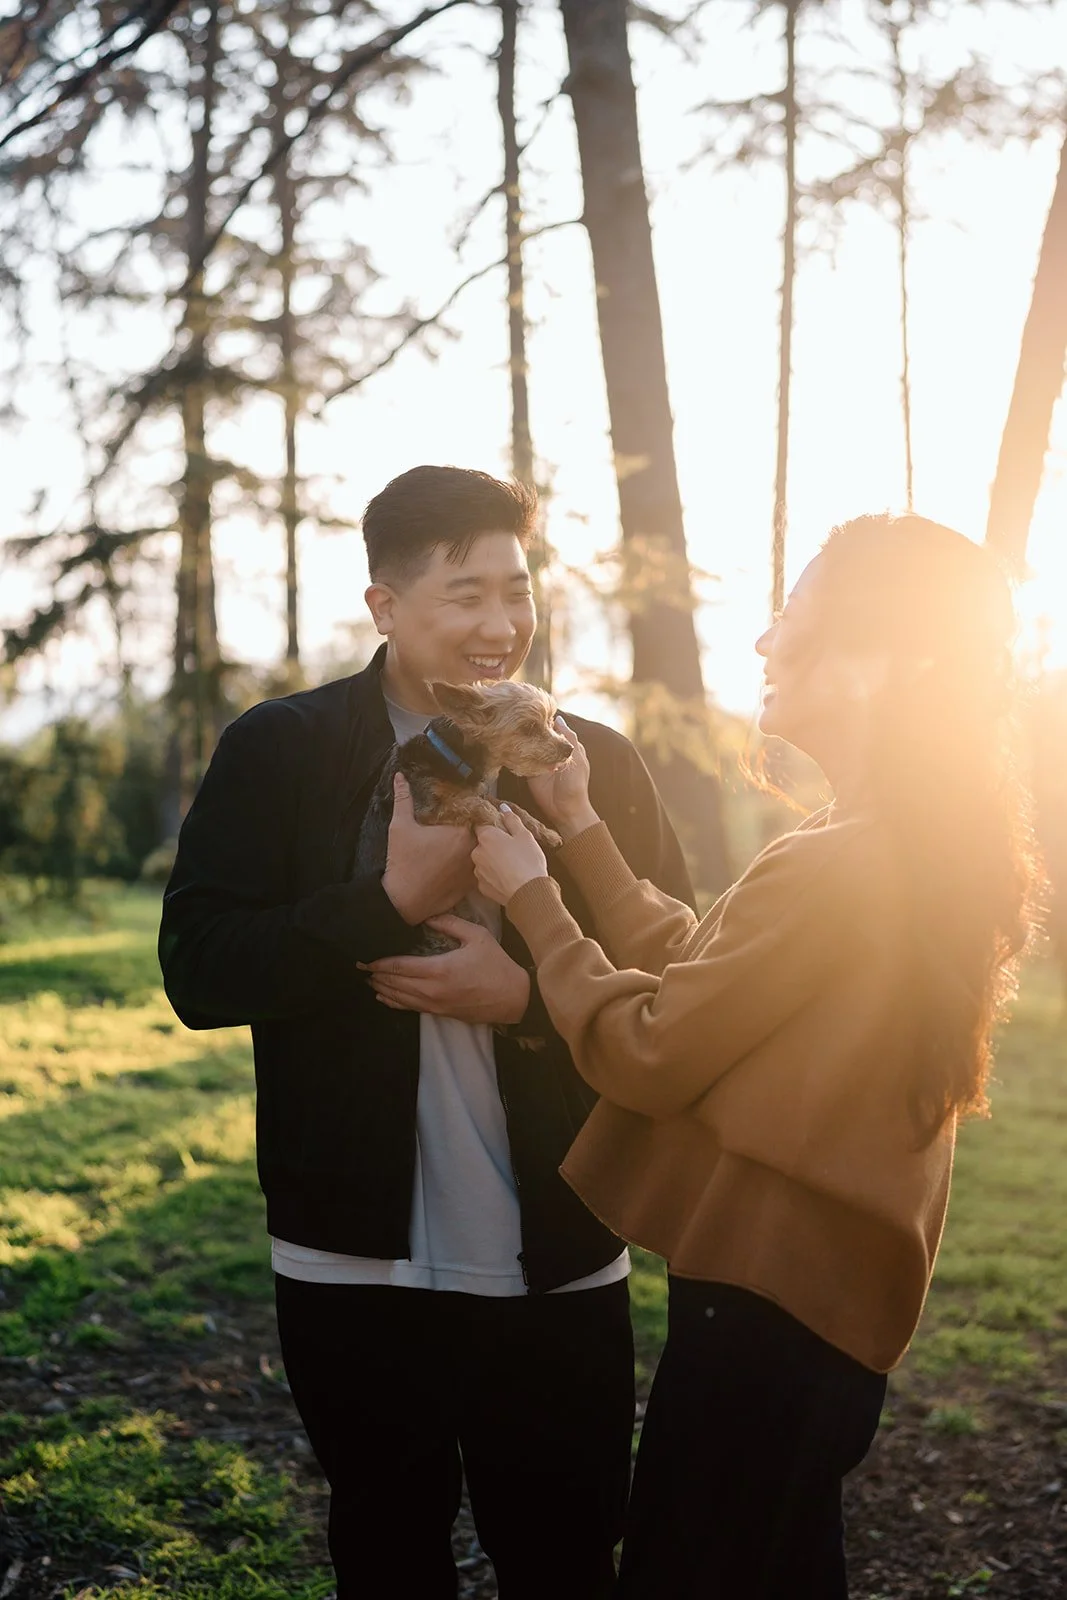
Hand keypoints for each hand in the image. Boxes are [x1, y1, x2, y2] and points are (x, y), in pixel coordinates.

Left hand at [360, 914, 529, 1023]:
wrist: (513, 999)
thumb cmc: (497, 966)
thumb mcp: (477, 936)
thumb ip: (450, 924)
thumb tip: (427, 917)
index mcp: (439, 970)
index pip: (399, 966)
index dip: (380, 963)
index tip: (365, 957)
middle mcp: (431, 990)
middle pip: (394, 983)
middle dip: (375, 975)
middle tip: (359, 966)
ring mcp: (434, 1004)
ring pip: (399, 997)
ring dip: (381, 988)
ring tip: (368, 979)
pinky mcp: (439, 1013)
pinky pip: (409, 1008)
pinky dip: (393, 1002)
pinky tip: (383, 997)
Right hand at [382, 773, 475, 924]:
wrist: (403, 899)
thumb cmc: (402, 861)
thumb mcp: (400, 826)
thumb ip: (403, 798)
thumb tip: (399, 776)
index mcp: (461, 832)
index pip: (474, 813)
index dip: (471, 807)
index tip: (463, 805)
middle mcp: (472, 850)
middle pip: (480, 832)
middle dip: (475, 825)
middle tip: (462, 822)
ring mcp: (473, 869)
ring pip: (480, 851)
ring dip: (475, 845)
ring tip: (461, 841)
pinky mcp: (470, 885)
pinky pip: (477, 869)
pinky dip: (472, 863)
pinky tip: (459, 861)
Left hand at [472, 808, 548, 905]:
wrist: (528, 893)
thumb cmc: (528, 861)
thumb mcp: (525, 836)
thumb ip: (511, 820)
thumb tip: (503, 808)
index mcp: (486, 837)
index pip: (482, 825)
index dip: (493, 826)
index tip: (504, 830)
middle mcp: (477, 853)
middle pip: (483, 844)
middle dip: (494, 845)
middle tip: (512, 849)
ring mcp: (478, 871)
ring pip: (484, 861)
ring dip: (494, 861)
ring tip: (512, 865)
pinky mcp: (482, 887)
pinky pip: (487, 876)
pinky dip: (495, 876)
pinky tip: (508, 877)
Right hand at [524, 718, 599, 839]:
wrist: (566, 809)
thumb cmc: (576, 784)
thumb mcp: (577, 758)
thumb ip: (569, 738)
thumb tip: (558, 718)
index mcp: (566, 747)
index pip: (555, 729)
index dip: (547, 721)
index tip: (535, 711)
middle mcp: (552, 752)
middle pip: (540, 736)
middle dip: (533, 730)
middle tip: (522, 721)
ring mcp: (540, 761)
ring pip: (530, 746)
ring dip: (525, 742)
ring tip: (516, 732)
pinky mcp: (530, 771)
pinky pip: (522, 760)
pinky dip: (519, 755)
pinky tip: (513, 747)